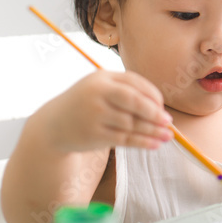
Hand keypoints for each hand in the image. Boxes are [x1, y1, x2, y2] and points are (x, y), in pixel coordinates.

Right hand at [40, 70, 172, 152]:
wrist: (53, 125)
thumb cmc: (84, 105)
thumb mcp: (100, 89)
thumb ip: (126, 92)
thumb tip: (160, 108)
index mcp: (102, 77)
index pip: (134, 83)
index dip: (152, 95)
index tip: (162, 106)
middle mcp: (97, 93)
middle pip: (134, 101)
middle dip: (154, 112)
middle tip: (168, 121)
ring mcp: (95, 114)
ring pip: (131, 123)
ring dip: (152, 131)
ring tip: (167, 136)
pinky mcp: (94, 134)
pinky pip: (124, 139)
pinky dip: (142, 142)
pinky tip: (155, 144)